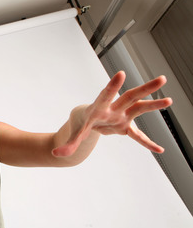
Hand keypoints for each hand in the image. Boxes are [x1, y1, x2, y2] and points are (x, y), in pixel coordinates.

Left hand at [52, 71, 172, 156]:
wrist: (85, 121)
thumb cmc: (80, 123)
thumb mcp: (74, 134)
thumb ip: (68, 144)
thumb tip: (56, 154)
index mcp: (99, 108)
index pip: (106, 95)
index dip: (112, 86)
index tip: (121, 74)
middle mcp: (114, 109)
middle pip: (130, 97)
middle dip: (145, 88)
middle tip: (162, 79)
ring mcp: (122, 116)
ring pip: (140, 107)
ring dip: (154, 105)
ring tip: (170, 100)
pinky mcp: (126, 126)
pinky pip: (138, 136)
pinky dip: (146, 144)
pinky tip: (159, 150)